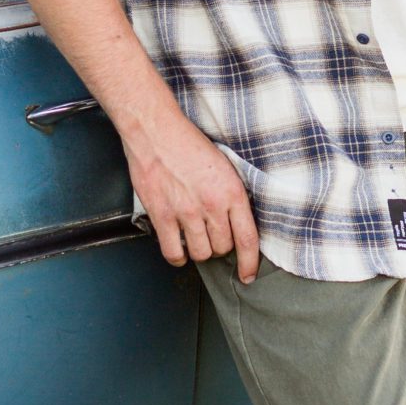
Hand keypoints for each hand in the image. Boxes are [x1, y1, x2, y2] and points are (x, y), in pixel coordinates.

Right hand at [126, 111, 260, 282]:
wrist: (156, 130)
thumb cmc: (187, 142)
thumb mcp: (224, 165)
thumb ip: (231, 194)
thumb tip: (236, 221)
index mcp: (232, 192)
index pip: (248, 238)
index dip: (249, 262)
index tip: (247, 274)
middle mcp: (212, 205)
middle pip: (223, 248)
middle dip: (219, 245)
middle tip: (211, 234)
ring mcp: (186, 212)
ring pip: (200, 253)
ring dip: (199, 250)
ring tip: (194, 237)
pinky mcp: (163, 216)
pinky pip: (173, 252)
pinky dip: (177, 256)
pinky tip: (178, 248)